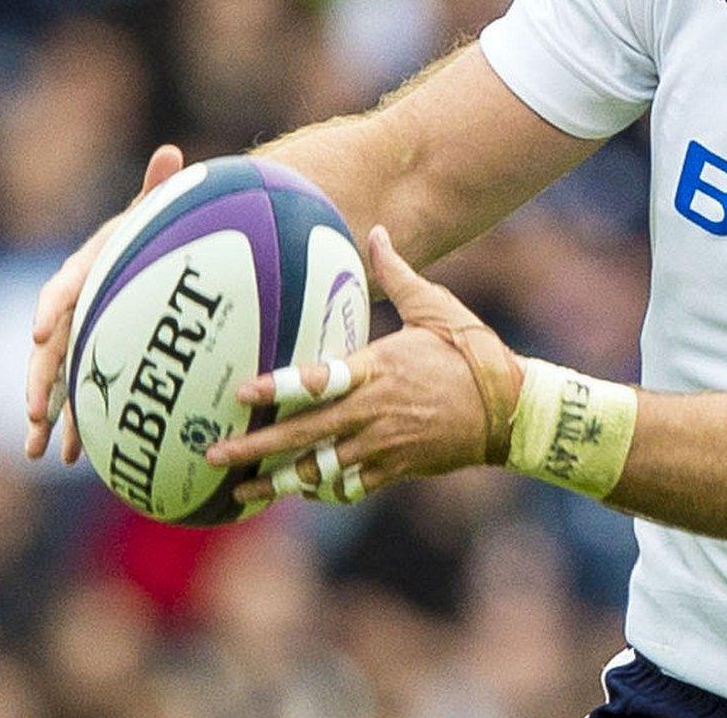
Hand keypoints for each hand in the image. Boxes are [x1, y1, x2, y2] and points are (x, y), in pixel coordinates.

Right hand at [24, 145, 185, 463]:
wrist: (160, 253)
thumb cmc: (160, 232)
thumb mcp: (161, 212)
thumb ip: (161, 190)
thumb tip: (172, 152)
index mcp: (85, 271)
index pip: (61, 290)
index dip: (49, 309)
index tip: (40, 332)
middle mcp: (73, 308)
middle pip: (48, 349)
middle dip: (37, 382)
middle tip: (33, 412)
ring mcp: (78, 339)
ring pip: (55, 382)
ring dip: (45, 417)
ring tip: (40, 452)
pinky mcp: (90, 363)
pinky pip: (76, 398)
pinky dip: (72, 426)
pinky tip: (68, 459)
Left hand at [211, 225, 519, 503]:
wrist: (513, 409)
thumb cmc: (472, 351)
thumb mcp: (435, 306)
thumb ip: (397, 273)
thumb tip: (376, 233)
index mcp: (379, 368)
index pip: (320, 380)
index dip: (279, 388)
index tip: (241, 393)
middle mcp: (375, 411)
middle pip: (305, 435)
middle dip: (256, 447)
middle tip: (214, 453)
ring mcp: (384, 445)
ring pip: (320, 470)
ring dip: (278, 482)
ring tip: (240, 491)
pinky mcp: (397, 469)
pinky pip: (349, 487)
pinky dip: (321, 492)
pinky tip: (295, 494)